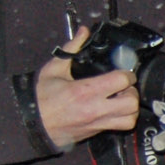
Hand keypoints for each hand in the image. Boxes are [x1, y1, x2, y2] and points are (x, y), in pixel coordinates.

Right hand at [37, 26, 137, 147]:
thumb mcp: (54, 69)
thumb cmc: (40, 98)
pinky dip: (123, 118)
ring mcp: (97, 123)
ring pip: (130, 120)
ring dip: (130, 108)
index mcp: (85, 91)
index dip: (126, 73)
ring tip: (121, 99)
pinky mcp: (96, 132)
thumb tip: (83, 33)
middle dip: (132, 92)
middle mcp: (94, 109)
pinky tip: (113, 109)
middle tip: (123, 87)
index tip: (122, 71)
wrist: (31, 123)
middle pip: (132, 103)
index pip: (121, 81)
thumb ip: (72, 49)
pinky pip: (120, 127)